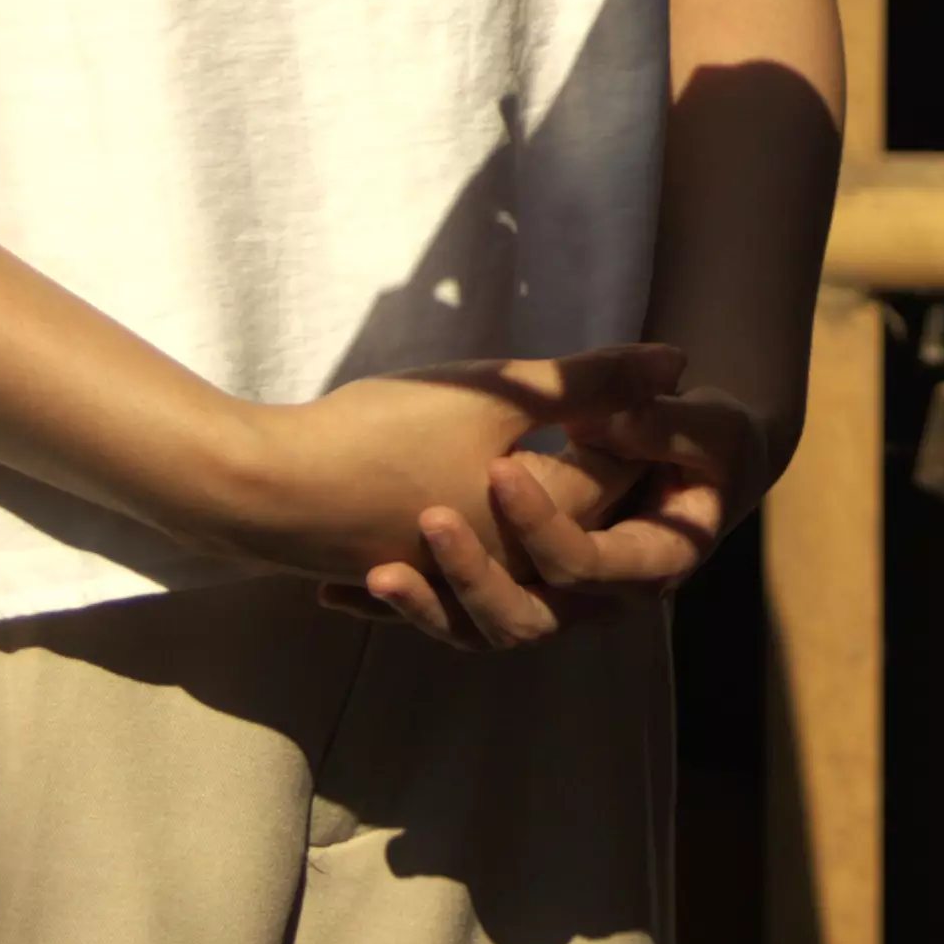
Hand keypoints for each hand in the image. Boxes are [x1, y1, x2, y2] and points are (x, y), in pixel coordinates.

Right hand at [186, 350, 679, 596]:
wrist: (264, 491)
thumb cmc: (384, 436)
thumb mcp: (496, 395)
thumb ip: (591, 380)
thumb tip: (679, 362)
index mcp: (538, 527)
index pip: (616, 479)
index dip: (636, 428)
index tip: (642, 386)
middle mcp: (504, 570)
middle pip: (576, 523)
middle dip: (600, 474)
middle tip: (611, 420)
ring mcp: (448, 581)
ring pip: (518, 556)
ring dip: (538, 518)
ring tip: (539, 472)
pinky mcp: (400, 577)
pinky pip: (455, 571)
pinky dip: (471, 542)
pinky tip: (454, 516)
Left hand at [371, 382, 778, 648]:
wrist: (713, 475)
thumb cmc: (699, 443)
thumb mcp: (665, 418)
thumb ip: (639, 401)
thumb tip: (659, 365)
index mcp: (646, 559)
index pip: (589, 561)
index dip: (542, 522)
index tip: (500, 469)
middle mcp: (598, 598)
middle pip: (529, 616)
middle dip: (473, 576)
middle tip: (430, 518)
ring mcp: (554, 600)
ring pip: (486, 631)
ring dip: (432, 607)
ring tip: (379, 572)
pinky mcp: (514, 596)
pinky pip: (453, 620)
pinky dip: (402, 610)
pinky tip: (338, 594)